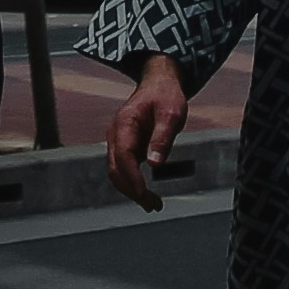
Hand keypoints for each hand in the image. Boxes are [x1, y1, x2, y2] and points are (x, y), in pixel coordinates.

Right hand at [107, 57, 188, 209]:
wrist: (159, 83)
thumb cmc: (165, 95)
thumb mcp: (171, 113)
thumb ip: (163, 137)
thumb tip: (155, 163)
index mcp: (124, 123)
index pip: (123, 156)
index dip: (131, 177)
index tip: (143, 192)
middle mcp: (116, 134)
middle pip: (116, 169)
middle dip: (132, 190)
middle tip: (153, 204)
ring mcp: (119, 141)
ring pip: (117, 173)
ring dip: (131, 190)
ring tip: (152, 204)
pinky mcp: (125, 147)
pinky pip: (124, 169)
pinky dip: (133, 183)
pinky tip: (146, 193)